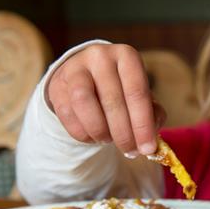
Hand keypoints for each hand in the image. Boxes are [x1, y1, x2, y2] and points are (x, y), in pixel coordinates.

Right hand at [47, 43, 165, 155]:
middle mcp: (99, 57)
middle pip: (112, 101)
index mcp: (126, 56)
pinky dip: (83, 134)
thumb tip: (151, 143)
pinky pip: (68, 115)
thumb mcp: (140, 97)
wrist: (86, 81)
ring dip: (100, 131)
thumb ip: (152, 115)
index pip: (137, 92)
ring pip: (84, 104)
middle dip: (124, 134)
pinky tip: (93, 136)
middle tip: (130, 152)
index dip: (143, 124)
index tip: (148, 148)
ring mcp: (75, 69)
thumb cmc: (121, 91)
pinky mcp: (57, 85)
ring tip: (108, 140)